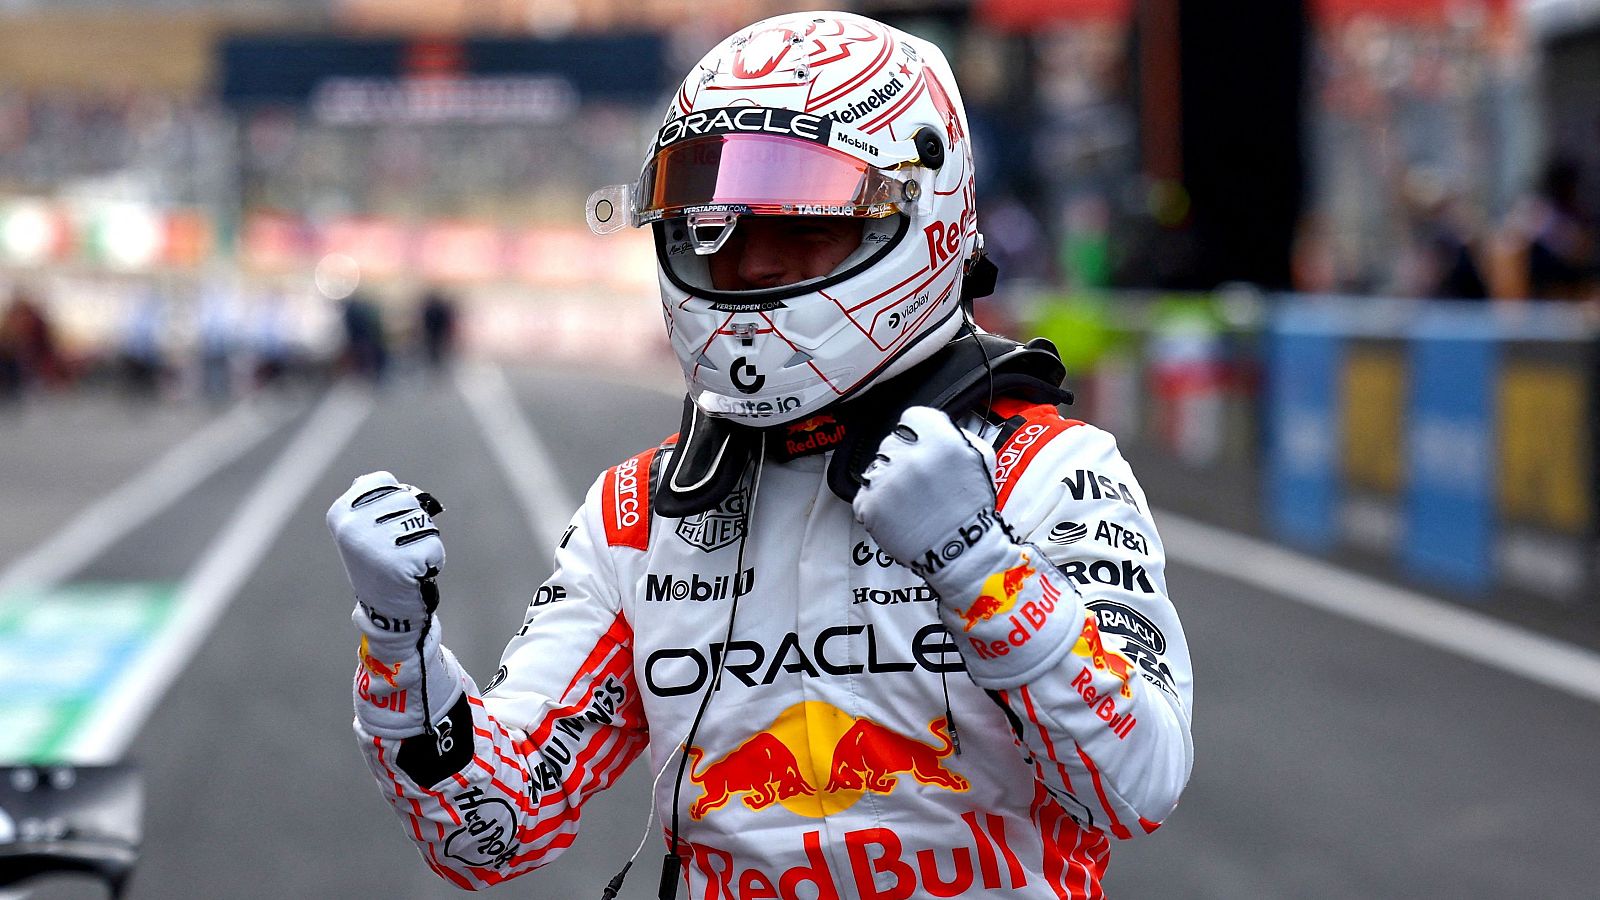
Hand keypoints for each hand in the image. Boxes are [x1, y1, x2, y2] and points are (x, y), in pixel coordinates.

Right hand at [327, 471, 444, 643]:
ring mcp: (376, 544)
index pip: (383, 480)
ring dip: (424, 540)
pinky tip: (415, 573)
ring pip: (422, 520)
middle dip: (411, 521)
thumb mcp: (363, 528)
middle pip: (406, 499)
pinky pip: (433, 544)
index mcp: (340, 513)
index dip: (394, 500)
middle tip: (397, 548)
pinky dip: (433, 559)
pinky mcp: (402, 563)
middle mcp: (353, 527)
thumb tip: (379, 482)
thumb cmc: (380, 562)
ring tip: (406, 560)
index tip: (384, 525)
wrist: (386, 609)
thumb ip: (371, 500)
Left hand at [855, 407, 1076, 687]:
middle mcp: (910, 456)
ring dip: (889, 480)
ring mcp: (887, 481)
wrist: (963, 553)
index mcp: (939, 438)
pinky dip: (877, 504)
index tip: (924, 449)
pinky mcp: (869, 505)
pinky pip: (866, 494)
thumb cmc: (972, 505)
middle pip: (893, 442)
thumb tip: (930, 428)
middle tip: (920, 484)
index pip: (913, 417)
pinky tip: (898, 515)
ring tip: (911, 502)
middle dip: (904, 458)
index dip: (919, 433)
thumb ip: (955, 434)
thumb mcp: (979, 458)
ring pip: (877, 467)